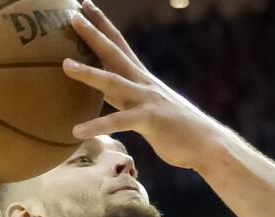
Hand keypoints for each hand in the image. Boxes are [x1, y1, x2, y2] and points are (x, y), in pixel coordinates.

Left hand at [62, 1, 220, 169]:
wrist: (208, 144)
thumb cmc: (178, 130)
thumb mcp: (148, 109)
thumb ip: (126, 100)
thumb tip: (104, 94)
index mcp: (143, 80)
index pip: (120, 46)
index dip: (102, 26)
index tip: (85, 6)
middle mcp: (144, 84)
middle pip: (115, 53)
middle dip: (94, 34)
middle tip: (73, 15)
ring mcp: (147, 100)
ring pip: (114, 82)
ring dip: (89, 73)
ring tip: (65, 65)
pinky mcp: (150, 120)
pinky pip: (119, 122)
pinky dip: (97, 126)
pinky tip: (77, 131)